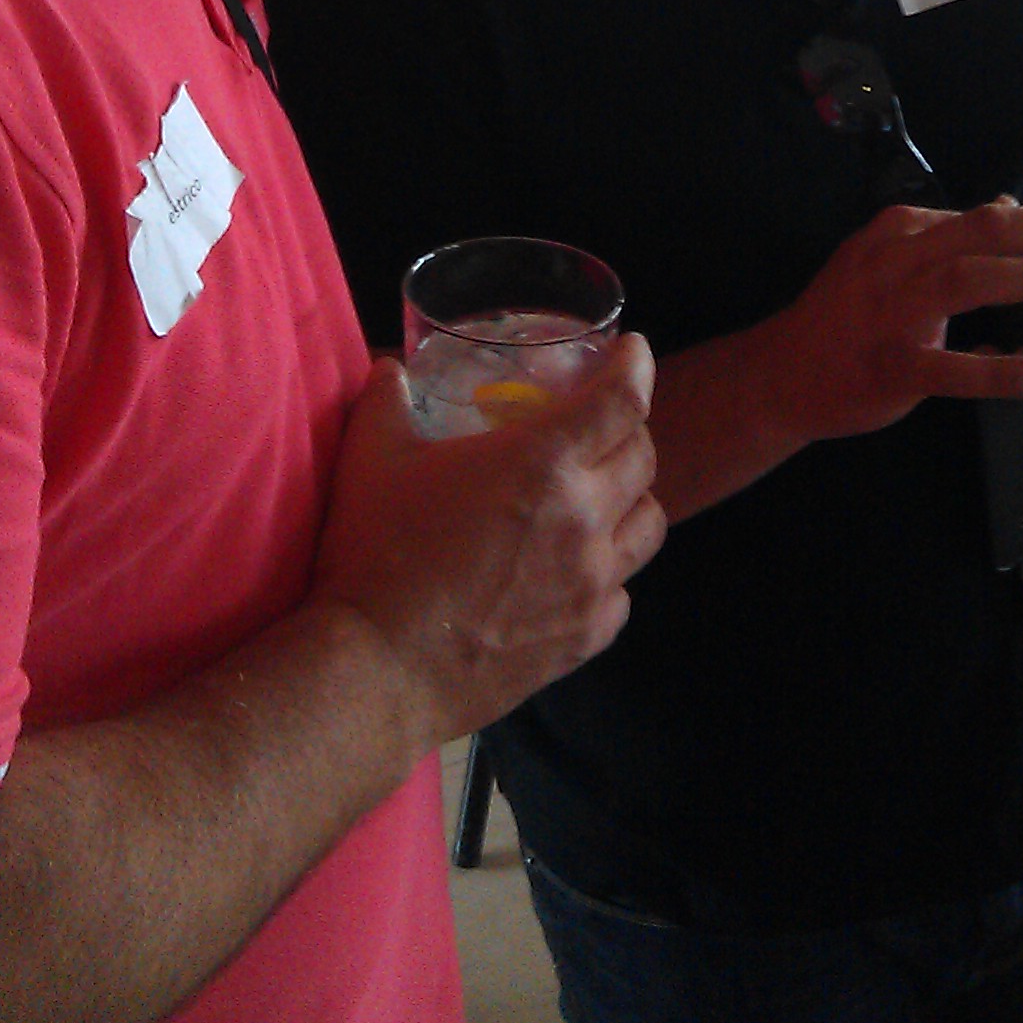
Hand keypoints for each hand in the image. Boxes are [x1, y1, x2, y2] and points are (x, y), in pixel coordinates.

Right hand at [311, 334, 664, 752]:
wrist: (377, 671)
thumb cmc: (377, 554)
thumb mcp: (373, 458)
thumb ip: (386, 401)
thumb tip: (389, 371)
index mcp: (543, 462)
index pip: (623, 399)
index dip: (635, 366)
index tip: (633, 351)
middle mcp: (584, 518)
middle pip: (644, 458)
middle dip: (628, 429)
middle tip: (602, 422)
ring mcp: (591, 584)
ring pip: (649, 525)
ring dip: (632, 498)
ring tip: (601, 494)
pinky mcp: (585, 639)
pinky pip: (623, 593)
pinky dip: (611, 571)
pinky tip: (577, 569)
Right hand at [764, 199, 1022, 446]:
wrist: (781, 372)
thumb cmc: (843, 315)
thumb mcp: (889, 257)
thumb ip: (948, 234)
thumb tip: (1006, 204)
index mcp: (899, 233)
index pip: (980, 217)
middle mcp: (895, 262)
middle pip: (980, 233)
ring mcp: (889, 313)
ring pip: (964, 281)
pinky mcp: (890, 366)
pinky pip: (950, 368)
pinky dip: (996, 370)